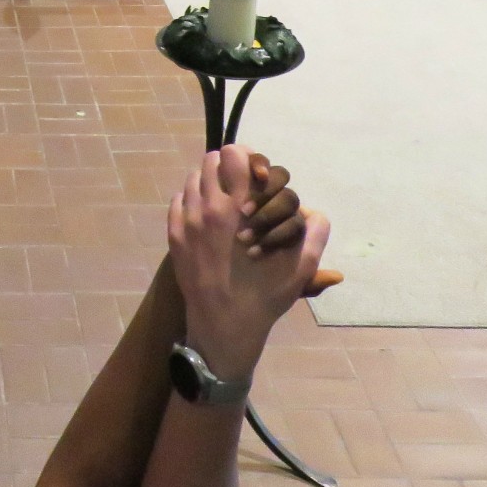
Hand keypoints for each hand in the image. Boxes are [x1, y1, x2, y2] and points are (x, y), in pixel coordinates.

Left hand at [168, 146, 331, 380]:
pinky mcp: (172, 235)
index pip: (233, 155)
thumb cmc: (262, 300)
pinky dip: (194, 202)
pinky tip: (208, 221)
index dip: (248, 160)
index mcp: (234, 211)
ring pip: (193, 179)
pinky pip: (179, 200)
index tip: (257, 178)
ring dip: (211, 185)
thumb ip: (314, 235)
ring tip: (227, 206)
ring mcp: (183, 221)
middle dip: (230, 170)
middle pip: (211, 161)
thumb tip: (314, 212)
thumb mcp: (298, 270)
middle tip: (244, 190)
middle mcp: (203, 209)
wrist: (221, 330)